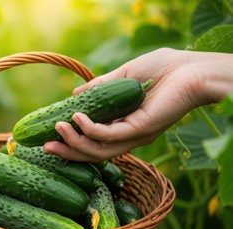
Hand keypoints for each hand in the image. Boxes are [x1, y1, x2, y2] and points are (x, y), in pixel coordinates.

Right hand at [43, 48, 232, 161]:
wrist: (191, 68)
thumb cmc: (162, 69)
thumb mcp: (122, 76)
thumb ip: (98, 88)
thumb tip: (74, 95)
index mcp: (123, 125)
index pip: (93, 141)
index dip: (71, 141)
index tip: (50, 134)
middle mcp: (128, 136)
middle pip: (92, 152)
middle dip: (68, 151)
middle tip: (45, 146)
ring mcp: (134, 136)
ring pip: (99, 150)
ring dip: (75, 142)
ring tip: (57, 129)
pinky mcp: (140, 130)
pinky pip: (110, 135)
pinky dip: (90, 129)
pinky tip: (77, 118)